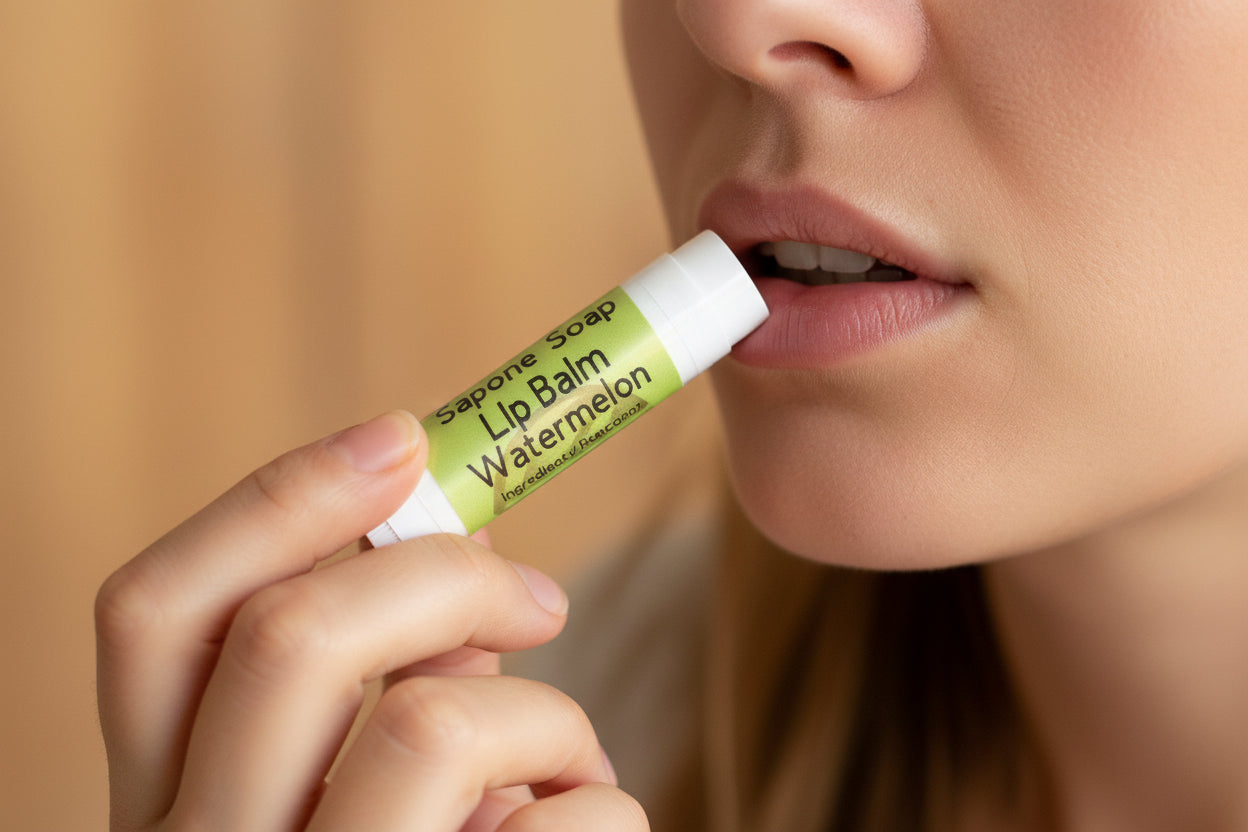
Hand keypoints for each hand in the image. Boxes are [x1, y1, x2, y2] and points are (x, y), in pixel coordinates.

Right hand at [95, 411, 646, 830]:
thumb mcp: (341, 800)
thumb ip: (369, 696)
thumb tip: (462, 585)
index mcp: (166, 807)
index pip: (156, 613)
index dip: (278, 498)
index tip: (404, 435)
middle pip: (292, 638)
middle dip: (447, 573)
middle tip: (539, 594)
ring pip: (432, 725)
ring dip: (546, 711)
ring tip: (574, 753)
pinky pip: (559, 826)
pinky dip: (602, 804)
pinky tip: (583, 831)